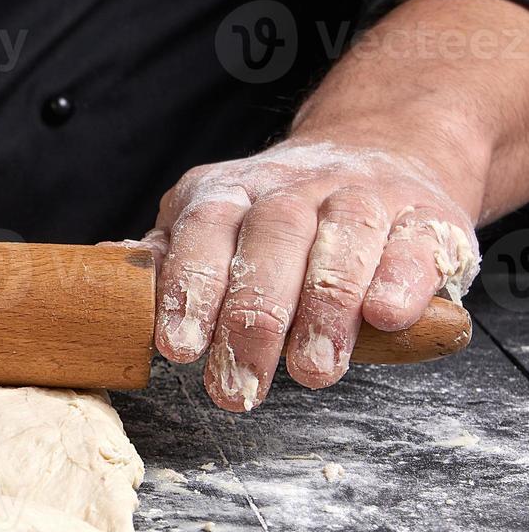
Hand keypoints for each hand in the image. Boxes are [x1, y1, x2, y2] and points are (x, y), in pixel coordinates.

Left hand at [140, 138, 478, 411]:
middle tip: (239, 383)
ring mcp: (361, 196)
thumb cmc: (280, 214)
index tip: (178, 347)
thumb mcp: (213, 222)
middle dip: (252, 317)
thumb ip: (169, 253)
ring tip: (312, 370)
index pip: (202, 231)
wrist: (381, 148)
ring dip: (325, 306)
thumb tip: (106, 270)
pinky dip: (401, 278)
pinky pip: (414, 241)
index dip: (189, 288)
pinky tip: (384, 317)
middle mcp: (292, 187)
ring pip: (342, 238)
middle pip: (269, 239)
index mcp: (228, 192)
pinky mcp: (425, 214)